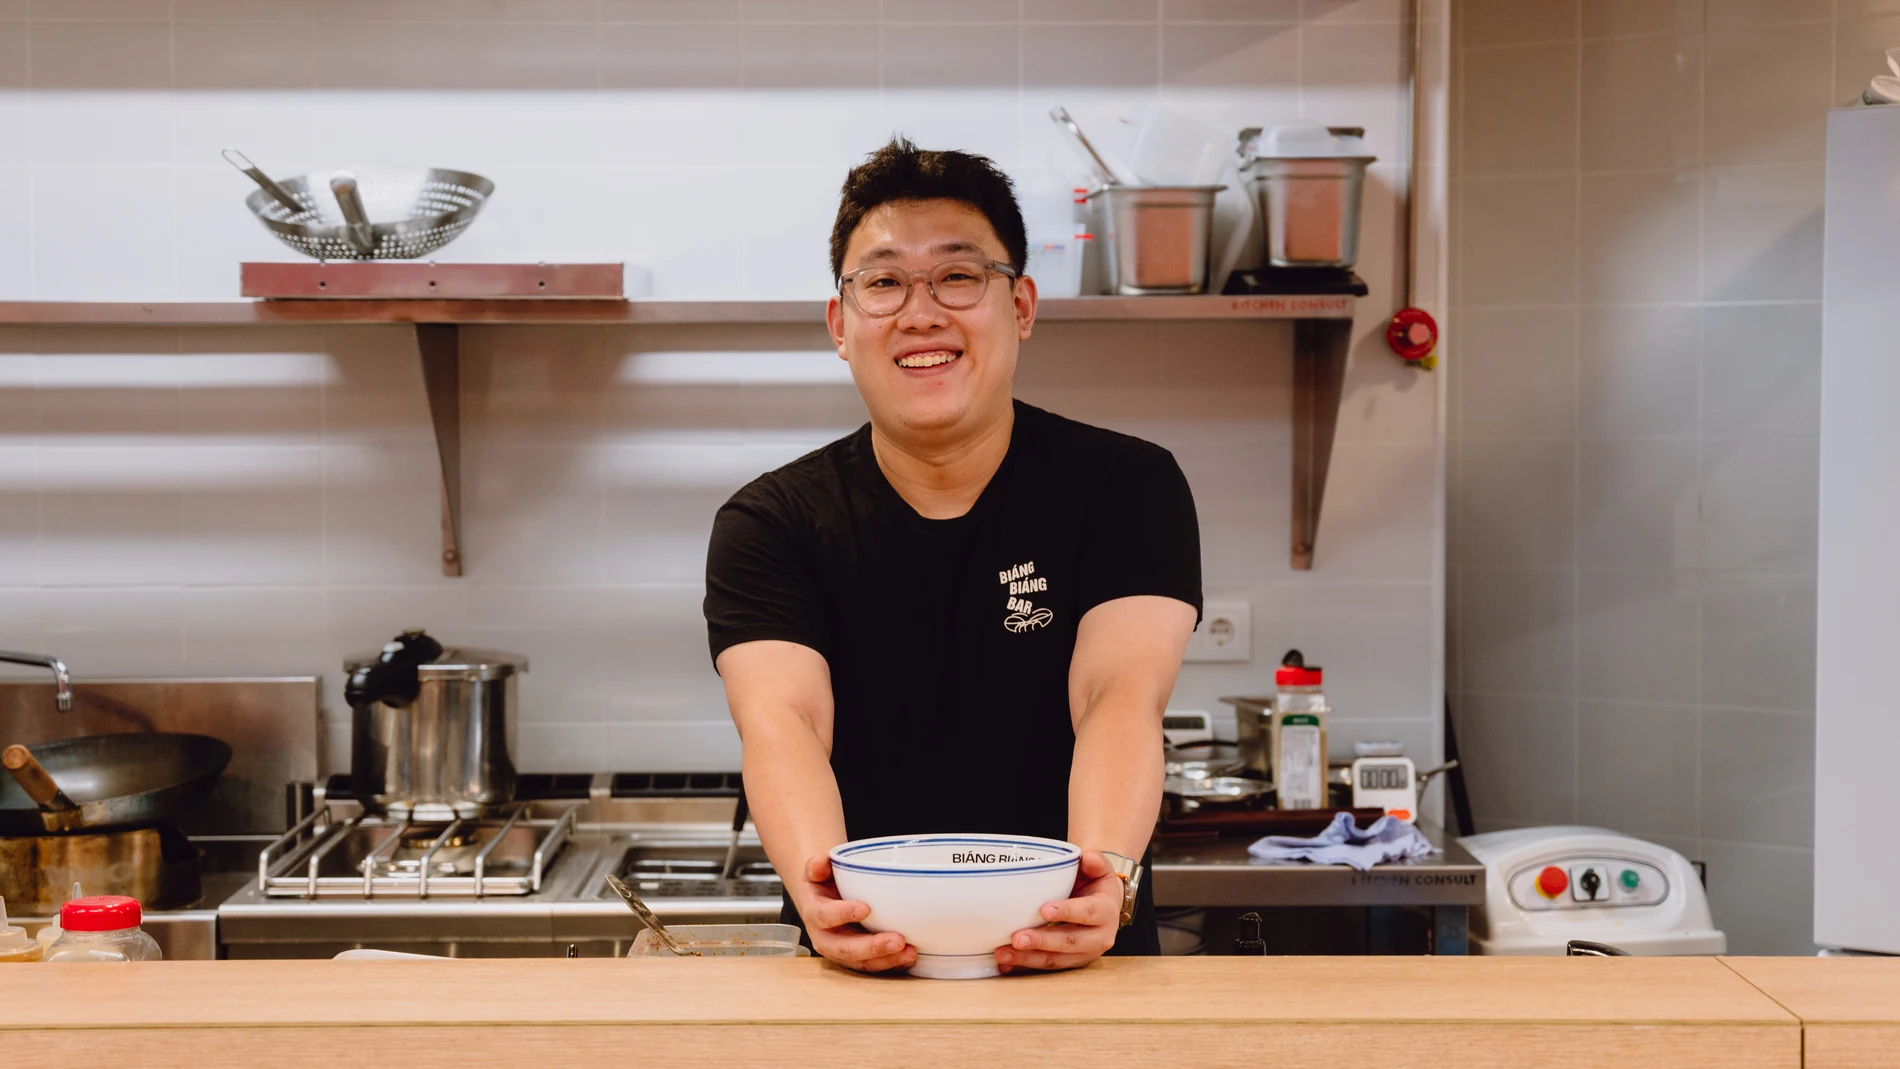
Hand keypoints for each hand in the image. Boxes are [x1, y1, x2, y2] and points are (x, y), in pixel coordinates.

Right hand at [796, 854, 916, 972]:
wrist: (822, 901)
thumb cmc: (823, 884)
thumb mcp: (817, 871)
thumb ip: (818, 865)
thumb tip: (821, 862)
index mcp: (814, 914)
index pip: (824, 916)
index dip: (843, 914)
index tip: (866, 908)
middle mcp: (825, 939)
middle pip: (845, 949)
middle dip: (872, 947)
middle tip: (897, 941)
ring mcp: (841, 952)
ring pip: (861, 963)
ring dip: (887, 961)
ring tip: (910, 952)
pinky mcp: (857, 960)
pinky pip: (873, 967)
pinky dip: (892, 965)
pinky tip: (909, 958)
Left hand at [995, 851, 1121, 972]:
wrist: (1104, 906)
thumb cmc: (1096, 885)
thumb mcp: (1100, 869)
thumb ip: (1095, 862)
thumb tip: (1086, 858)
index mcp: (1105, 912)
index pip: (1087, 913)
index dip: (1067, 912)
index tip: (1044, 911)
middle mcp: (1099, 937)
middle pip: (1069, 942)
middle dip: (1042, 942)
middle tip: (1017, 938)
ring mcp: (1084, 954)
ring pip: (1056, 960)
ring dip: (1029, 959)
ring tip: (1004, 953)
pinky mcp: (1070, 963)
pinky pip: (1047, 967)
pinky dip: (1025, 966)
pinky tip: (1006, 965)